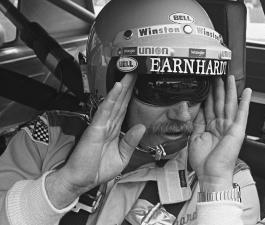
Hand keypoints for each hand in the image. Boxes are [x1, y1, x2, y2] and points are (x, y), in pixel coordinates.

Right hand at [46, 73, 145, 207]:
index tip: (137, 84)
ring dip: (122, 88)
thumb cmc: (98, 170)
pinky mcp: (95, 128)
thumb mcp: (121, 157)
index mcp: (114, 131)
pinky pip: (105, 111)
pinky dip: (111, 99)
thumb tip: (141, 127)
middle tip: (134, 71)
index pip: (124, 110)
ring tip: (129, 74)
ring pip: (114, 102)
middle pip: (120, 102)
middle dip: (128, 87)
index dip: (130, 97)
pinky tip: (117, 88)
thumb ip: (130, 142)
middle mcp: (108, 125)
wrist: (81, 181)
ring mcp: (101, 125)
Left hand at [188, 75, 251, 191]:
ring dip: (230, 90)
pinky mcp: (237, 130)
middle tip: (218, 75)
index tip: (207, 84)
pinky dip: (245, 102)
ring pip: (230, 104)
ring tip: (230, 77)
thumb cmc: (203, 161)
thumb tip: (196, 109)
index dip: (208, 95)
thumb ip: (197, 122)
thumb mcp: (195, 137)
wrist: (211, 173)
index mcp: (211, 128)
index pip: (209, 107)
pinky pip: (242, 113)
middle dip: (219, 89)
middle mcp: (221, 126)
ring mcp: (229, 127)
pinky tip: (247, 92)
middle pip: (220, 103)